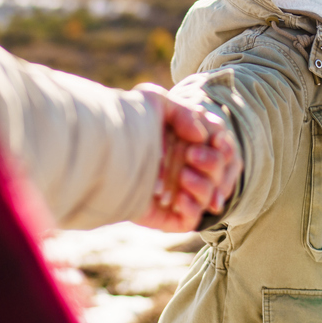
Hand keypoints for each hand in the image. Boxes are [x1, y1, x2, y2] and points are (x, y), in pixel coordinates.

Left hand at [133, 85, 240, 231]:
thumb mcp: (154, 102)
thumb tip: (200, 136)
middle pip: (222, 170)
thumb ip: (182, 111)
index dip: (224, 145)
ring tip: (183, 176)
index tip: (215, 140)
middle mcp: (190, 167)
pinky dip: (192, 208)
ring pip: (212, 196)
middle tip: (191, 155)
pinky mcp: (167, 216)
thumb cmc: (128, 122)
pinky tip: (177, 198)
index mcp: (193, 142)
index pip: (223, 145)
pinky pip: (192, 220)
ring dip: (204, 186)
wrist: (97, 149)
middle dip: (213, 163)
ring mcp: (180, 192)